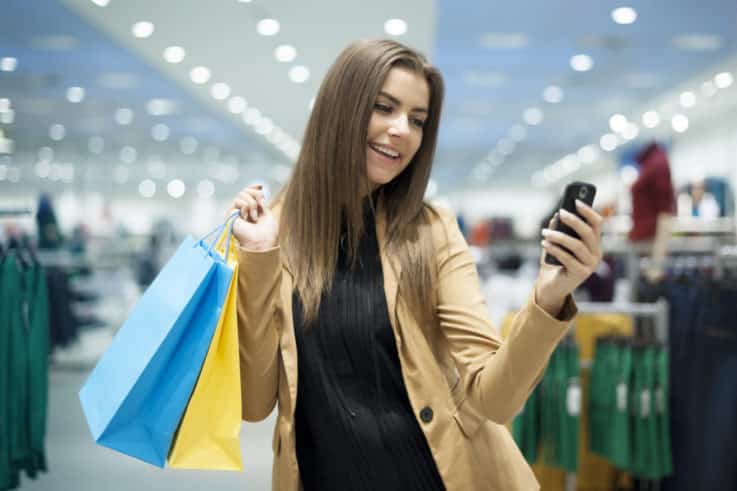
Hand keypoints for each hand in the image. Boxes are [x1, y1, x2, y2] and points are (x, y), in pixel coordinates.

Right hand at [228, 184, 278, 250]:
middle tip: (261, 205)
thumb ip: (261, 200)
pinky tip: (246, 218)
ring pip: (241, 194)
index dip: (253, 187)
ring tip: (254, 217)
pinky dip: (246, 208)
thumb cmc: (267, 231)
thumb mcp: (267, 212)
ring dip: (252, 204)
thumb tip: (260, 186)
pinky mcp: (230, 215)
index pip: (248, 192)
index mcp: (251, 210)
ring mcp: (235, 212)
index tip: (261, 187)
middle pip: (245, 191)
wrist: (262, 242)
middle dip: (255, 194)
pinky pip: (237, 201)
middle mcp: (242, 210)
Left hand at [536, 200, 603, 315]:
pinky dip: (555, 249)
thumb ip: (558, 230)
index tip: (575, 200)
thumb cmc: (555, 262)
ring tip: (545, 232)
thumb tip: (556, 215)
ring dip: (560, 236)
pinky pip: (568, 258)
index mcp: (594, 243)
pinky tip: (544, 243)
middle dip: (574, 221)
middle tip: (561, 213)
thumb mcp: (556, 243)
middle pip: (589, 232)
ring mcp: (590, 265)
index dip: (588, 211)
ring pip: (578, 245)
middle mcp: (596, 253)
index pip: (597, 223)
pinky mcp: (581, 274)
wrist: (552, 286)